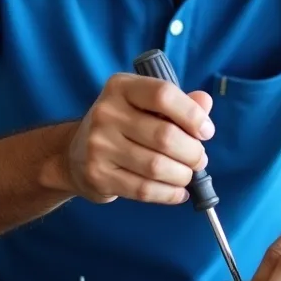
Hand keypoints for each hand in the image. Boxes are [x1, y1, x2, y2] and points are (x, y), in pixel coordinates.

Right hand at [62, 73, 214, 205]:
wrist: (74, 154)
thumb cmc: (122, 126)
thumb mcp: (145, 105)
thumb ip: (178, 103)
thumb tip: (205, 102)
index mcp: (121, 87)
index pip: (163, 95)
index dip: (192, 115)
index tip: (206, 131)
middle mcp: (106, 112)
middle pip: (165, 136)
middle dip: (192, 152)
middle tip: (199, 159)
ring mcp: (98, 145)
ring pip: (156, 166)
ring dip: (182, 175)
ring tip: (187, 175)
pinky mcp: (97, 175)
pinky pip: (143, 190)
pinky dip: (168, 193)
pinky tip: (177, 192)